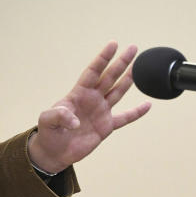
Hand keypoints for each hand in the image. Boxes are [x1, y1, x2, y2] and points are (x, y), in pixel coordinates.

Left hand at [28, 41, 149, 172]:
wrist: (54, 152)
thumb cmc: (49, 133)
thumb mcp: (47, 121)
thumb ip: (59, 116)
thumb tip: (75, 122)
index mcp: (78, 94)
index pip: (93, 72)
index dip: (102, 58)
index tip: (113, 44)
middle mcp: (92, 99)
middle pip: (109, 77)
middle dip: (121, 63)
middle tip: (133, 48)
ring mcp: (100, 111)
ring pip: (118, 92)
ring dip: (129, 80)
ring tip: (139, 68)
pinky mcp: (106, 127)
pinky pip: (125, 118)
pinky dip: (136, 113)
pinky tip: (147, 105)